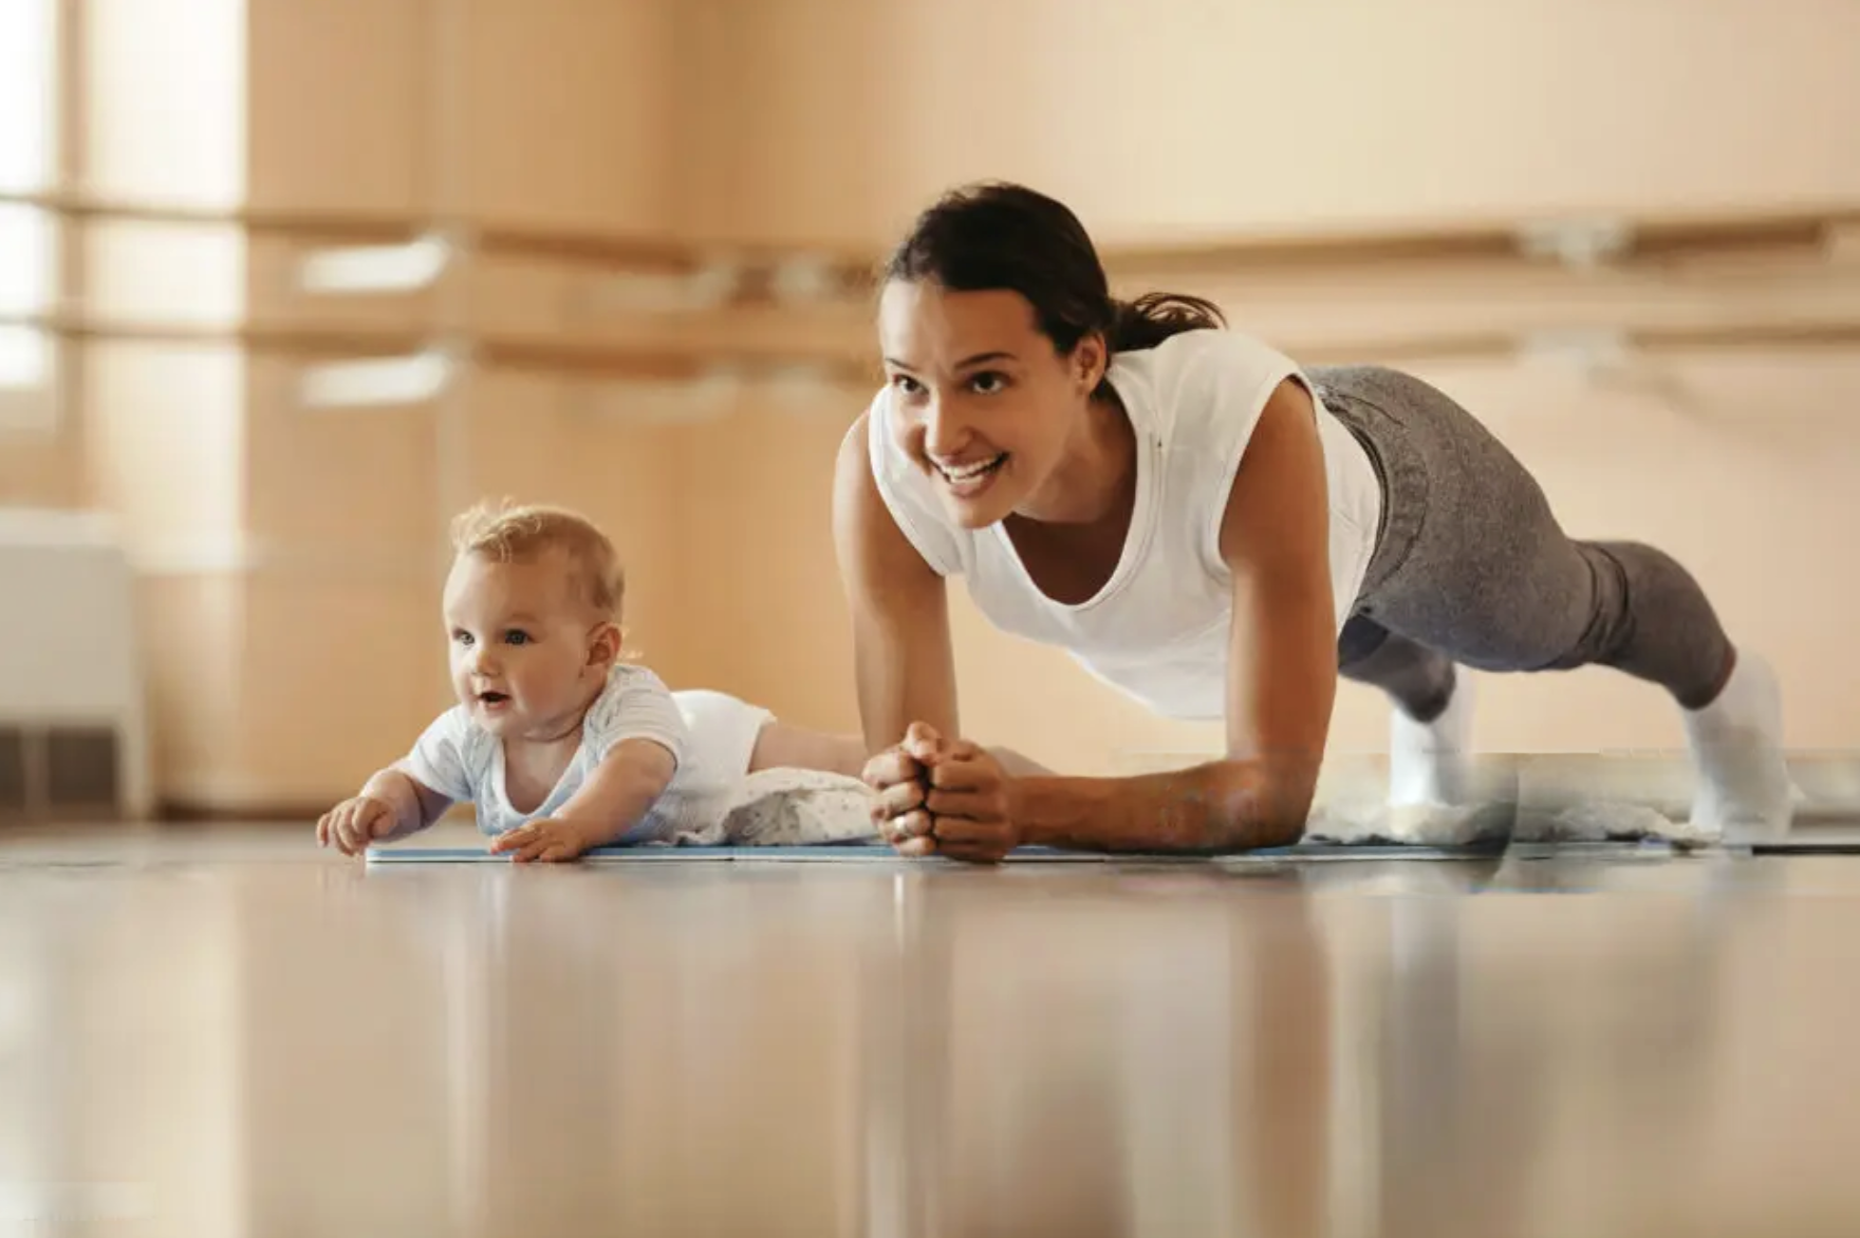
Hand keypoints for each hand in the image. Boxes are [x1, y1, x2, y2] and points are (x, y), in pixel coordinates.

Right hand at [317, 795, 398, 856]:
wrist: (376, 804)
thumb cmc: (383, 814)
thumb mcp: (390, 819)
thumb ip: (384, 825)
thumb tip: (373, 831)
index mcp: (365, 805)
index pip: (357, 823)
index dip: (362, 836)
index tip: (369, 842)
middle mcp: (349, 805)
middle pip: (342, 826)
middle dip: (350, 843)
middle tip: (361, 851)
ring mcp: (340, 810)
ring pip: (332, 828)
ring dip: (340, 845)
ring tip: (352, 852)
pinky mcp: (333, 815)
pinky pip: (323, 822)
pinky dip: (321, 834)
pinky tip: (323, 845)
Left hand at [487, 816, 604, 862]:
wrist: (576, 826)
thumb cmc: (549, 831)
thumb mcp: (531, 830)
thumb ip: (514, 835)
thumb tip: (494, 841)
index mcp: (531, 828)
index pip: (515, 834)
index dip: (503, 840)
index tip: (492, 847)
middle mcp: (541, 833)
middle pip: (523, 838)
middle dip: (509, 843)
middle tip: (496, 849)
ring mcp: (554, 840)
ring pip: (539, 846)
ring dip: (527, 852)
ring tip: (516, 858)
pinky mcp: (567, 847)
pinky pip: (558, 852)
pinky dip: (551, 855)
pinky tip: (544, 859)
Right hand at [863, 722, 937, 856]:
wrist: (956, 786)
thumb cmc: (935, 761)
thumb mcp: (929, 742)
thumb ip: (923, 738)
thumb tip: (926, 752)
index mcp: (878, 771)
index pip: (879, 770)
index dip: (899, 767)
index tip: (918, 764)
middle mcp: (878, 800)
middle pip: (884, 802)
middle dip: (905, 795)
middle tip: (921, 791)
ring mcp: (889, 825)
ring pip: (895, 828)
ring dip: (913, 822)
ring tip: (928, 817)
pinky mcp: (903, 845)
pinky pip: (907, 849)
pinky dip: (919, 845)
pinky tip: (932, 839)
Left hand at [865, 722, 1019, 862]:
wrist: (1023, 811)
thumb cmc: (989, 777)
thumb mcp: (971, 753)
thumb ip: (942, 747)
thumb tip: (920, 754)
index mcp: (989, 776)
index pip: (941, 774)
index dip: (930, 773)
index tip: (933, 775)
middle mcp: (994, 805)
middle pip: (937, 802)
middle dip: (927, 797)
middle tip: (929, 795)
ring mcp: (991, 832)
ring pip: (940, 829)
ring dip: (931, 820)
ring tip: (937, 813)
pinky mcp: (984, 853)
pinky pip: (947, 849)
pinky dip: (939, 839)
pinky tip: (944, 827)